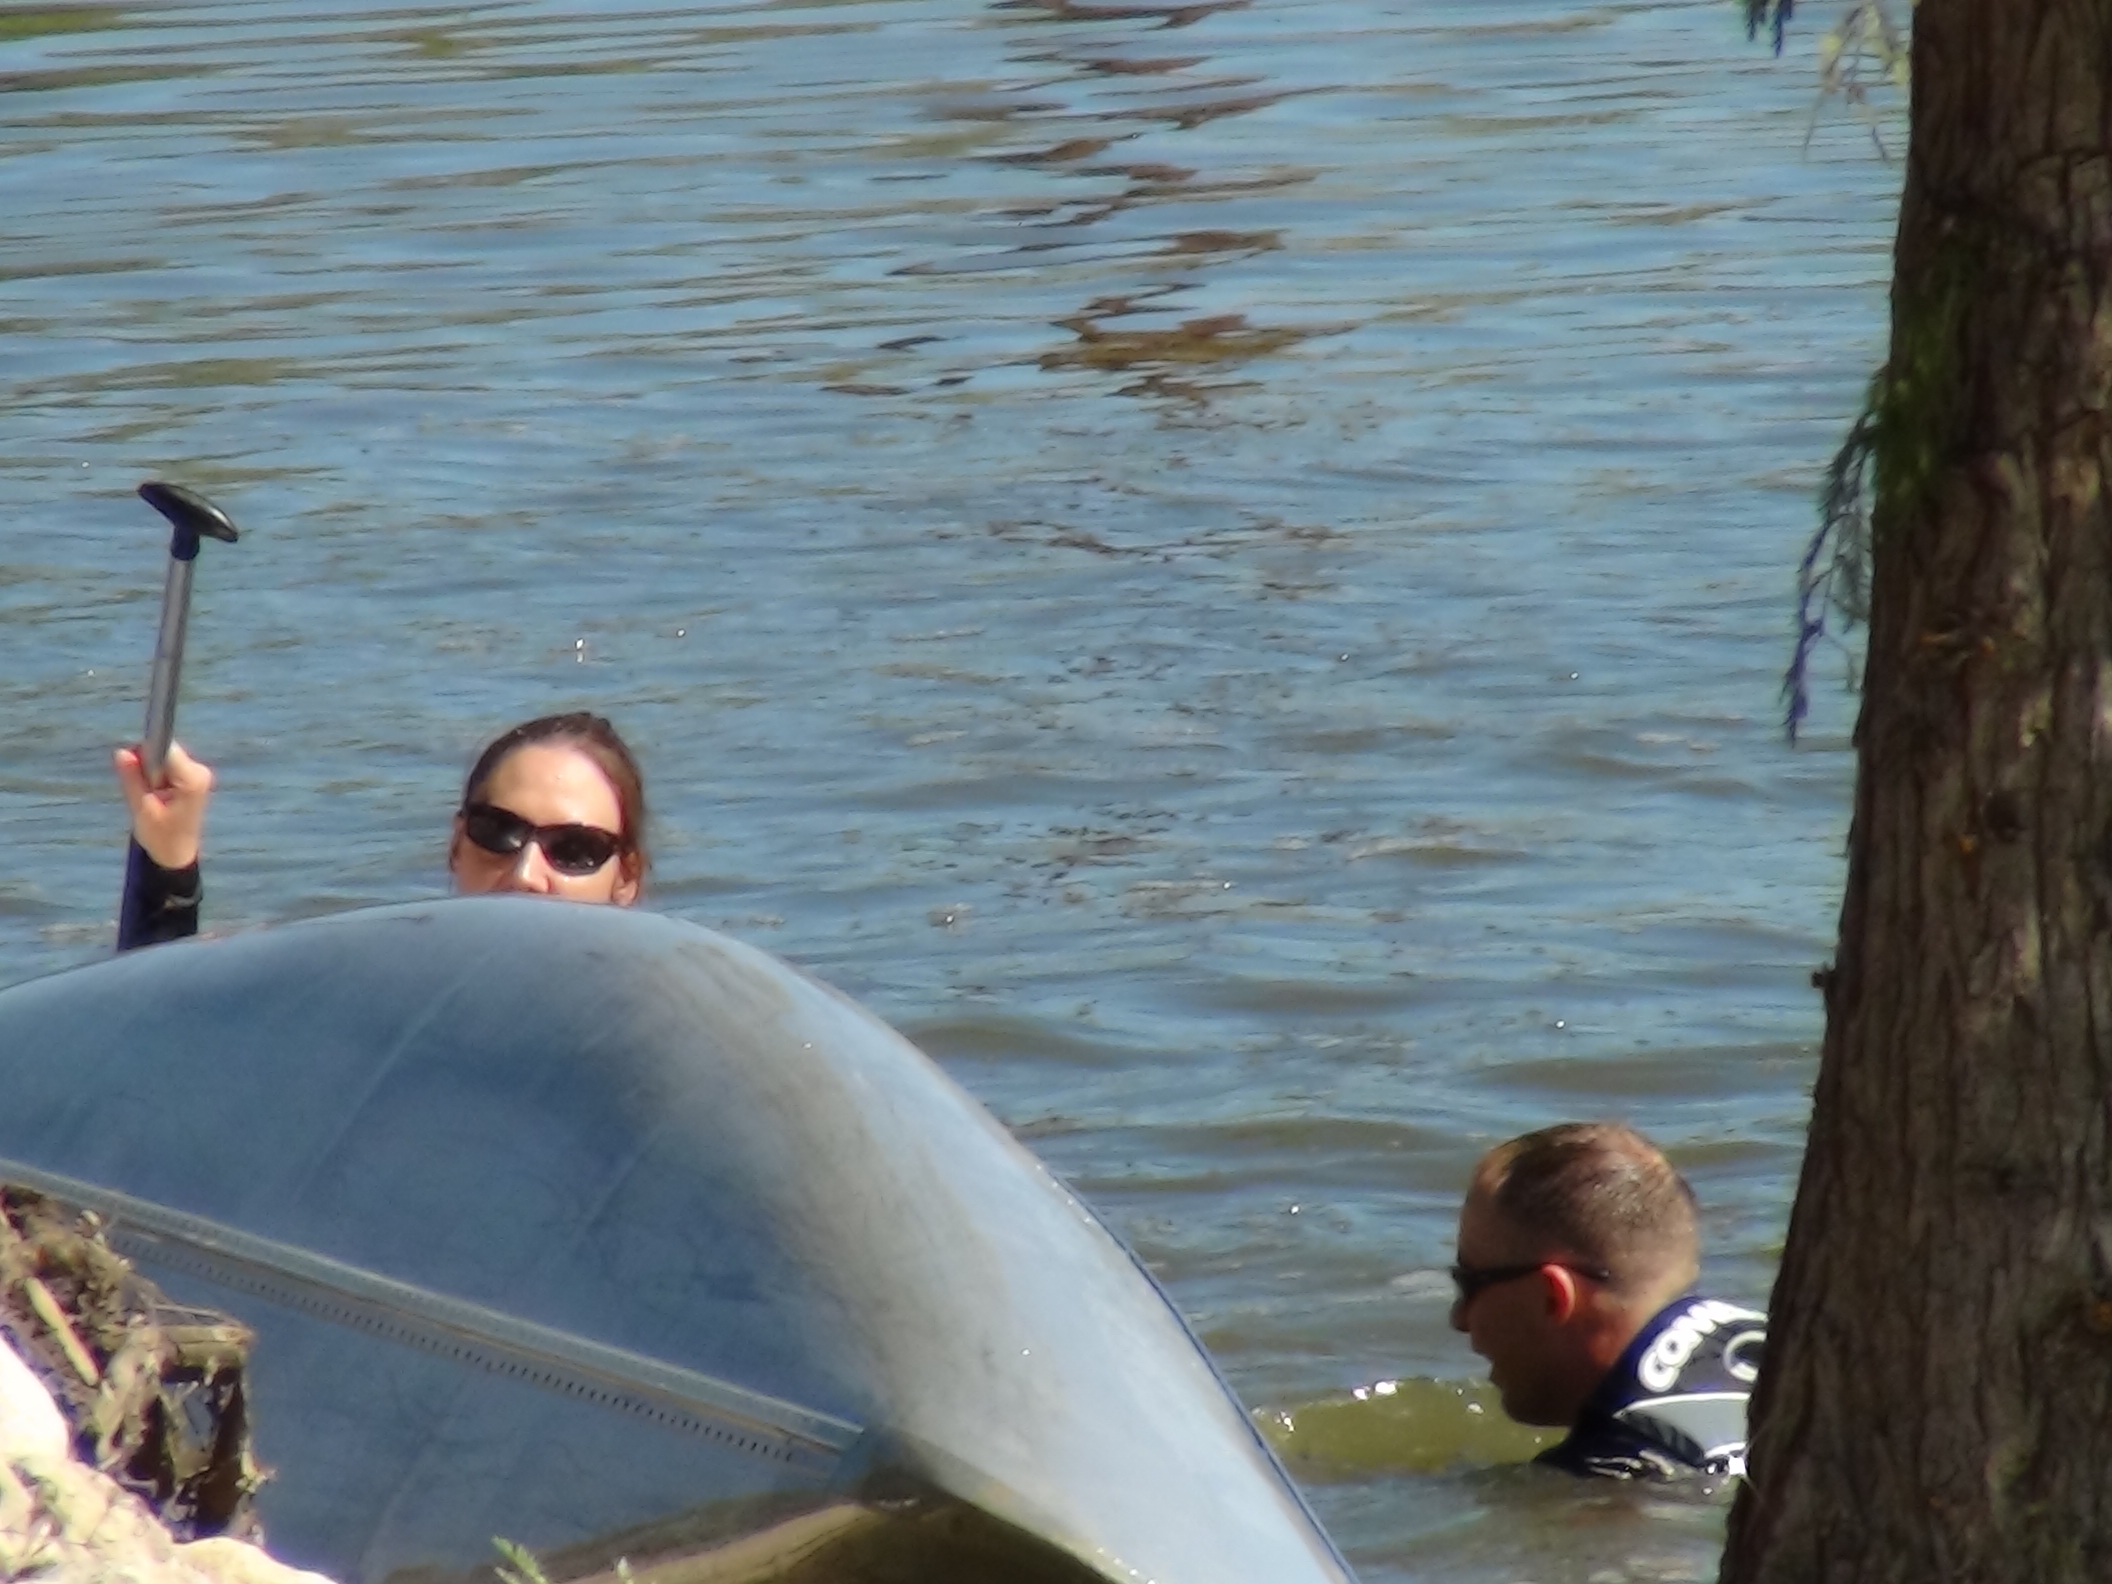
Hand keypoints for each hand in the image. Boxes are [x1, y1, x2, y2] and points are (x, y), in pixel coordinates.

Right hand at [114, 741, 213, 868]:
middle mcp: (199, 772)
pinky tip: (157, 796)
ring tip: (151, 797)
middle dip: (147, 766)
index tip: (135, 770)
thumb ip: (132, 778)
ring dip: (151, 773)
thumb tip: (122, 751)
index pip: (165, 747)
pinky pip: (168, 766)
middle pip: (164, 750)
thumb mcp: (141, 808)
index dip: (145, 754)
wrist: (176, 854)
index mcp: (192, 779)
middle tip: (144, 792)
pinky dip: (156, 777)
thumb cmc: (161, 837)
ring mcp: (198, 774)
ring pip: (164, 758)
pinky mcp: (193, 777)